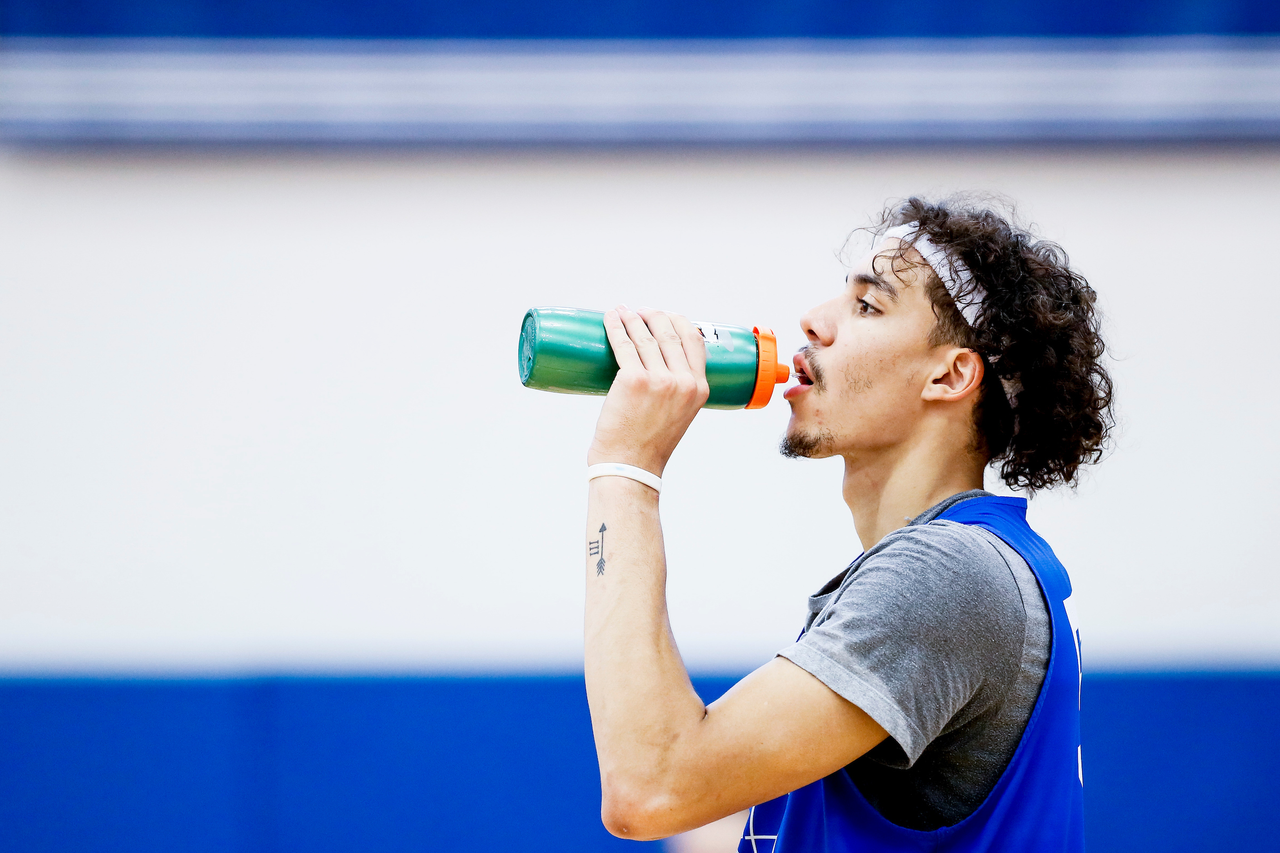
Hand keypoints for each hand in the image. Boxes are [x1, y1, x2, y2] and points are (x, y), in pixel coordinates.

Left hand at [587, 306, 709, 475]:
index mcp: (700, 388)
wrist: (630, 466)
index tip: (664, 315)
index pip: (694, 340)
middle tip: (638, 311)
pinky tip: (610, 318)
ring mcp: (659, 380)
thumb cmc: (648, 444)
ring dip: (631, 318)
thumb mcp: (678, 415)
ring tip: (621, 311)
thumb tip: (657, 365)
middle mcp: (684, 382)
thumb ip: (676, 391)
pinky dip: (615, 327)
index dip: (678, 321)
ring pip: (645, 336)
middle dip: (652, 316)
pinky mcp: (633, 380)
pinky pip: (624, 345)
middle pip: (669, 333)